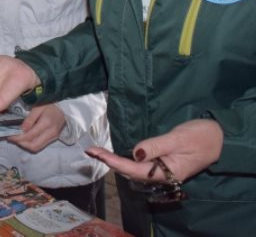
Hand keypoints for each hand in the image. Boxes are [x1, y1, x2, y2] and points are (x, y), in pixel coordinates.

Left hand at [8, 104, 64, 152]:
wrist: (64, 107)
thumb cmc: (50, 104)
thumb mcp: (38, 107)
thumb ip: (30, 119)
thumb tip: (21, 130)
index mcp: (46, 123)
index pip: (29, 136)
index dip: (18, 137)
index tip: (8, 135)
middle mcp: (51, 133)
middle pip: (33, 146)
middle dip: (20, 143)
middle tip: (11, 138)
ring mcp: (53, 137)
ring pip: (36, 148)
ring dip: (25, 145)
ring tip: (16, 138)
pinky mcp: (53, 139)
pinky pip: (40, 146)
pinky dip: (30, 144)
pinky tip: (24, 138)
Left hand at [86, 118, 223, 182]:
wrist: (219, 137)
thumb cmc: (201, 136)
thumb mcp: (178, 139)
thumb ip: (156, 145)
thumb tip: (136, 152)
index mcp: (167, 172)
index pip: (134, 169)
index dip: (113, 161)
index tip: (96, 152)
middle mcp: (163, 175)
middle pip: (131, 172)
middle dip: (110, 161)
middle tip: (91, 150)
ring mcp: (163, 170)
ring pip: (135, 170)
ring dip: (116, 161)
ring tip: (99, 152)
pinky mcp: (164, 164)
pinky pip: (141, 165)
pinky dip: (126, 160)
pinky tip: (117, 155)